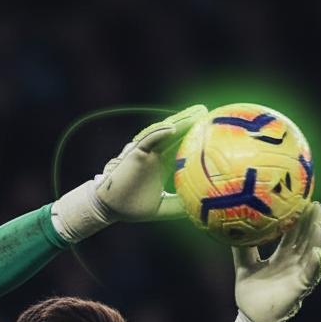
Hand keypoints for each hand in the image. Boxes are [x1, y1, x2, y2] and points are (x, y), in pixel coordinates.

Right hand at [95, 104, 207, 221]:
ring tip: (196, 113)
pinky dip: (158, 133)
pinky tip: (172, 128)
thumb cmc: (132, 208)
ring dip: (179, 122)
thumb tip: (199, 209)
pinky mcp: (134, 154)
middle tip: (206, 111)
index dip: (194, 137)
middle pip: (175, 135)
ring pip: (163, 133)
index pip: (181, 146)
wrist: (109, 209)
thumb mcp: (162, 208)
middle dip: (190, 122)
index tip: (211, 130)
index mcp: (162, 165)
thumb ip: (178, 207)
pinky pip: (146, 141)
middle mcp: (155, 156)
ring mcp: (145, 153)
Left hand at [233, 202, 320, 321]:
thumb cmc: (250, 292)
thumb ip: (242, 249)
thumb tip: (231, 228)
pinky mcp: (300, 288)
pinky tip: (318, 253)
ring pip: (312, 254)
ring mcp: (298, 275)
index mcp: (282, 256)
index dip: (298, 219)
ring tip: (320, 223)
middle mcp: (293, 263)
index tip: (302, 200)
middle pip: (307, 239)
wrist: (251, 317)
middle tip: (317, 204)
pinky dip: (315, 264)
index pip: (293, 233)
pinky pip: (310, 275)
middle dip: (313, 223)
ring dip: (317, 239)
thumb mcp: (244, 266)